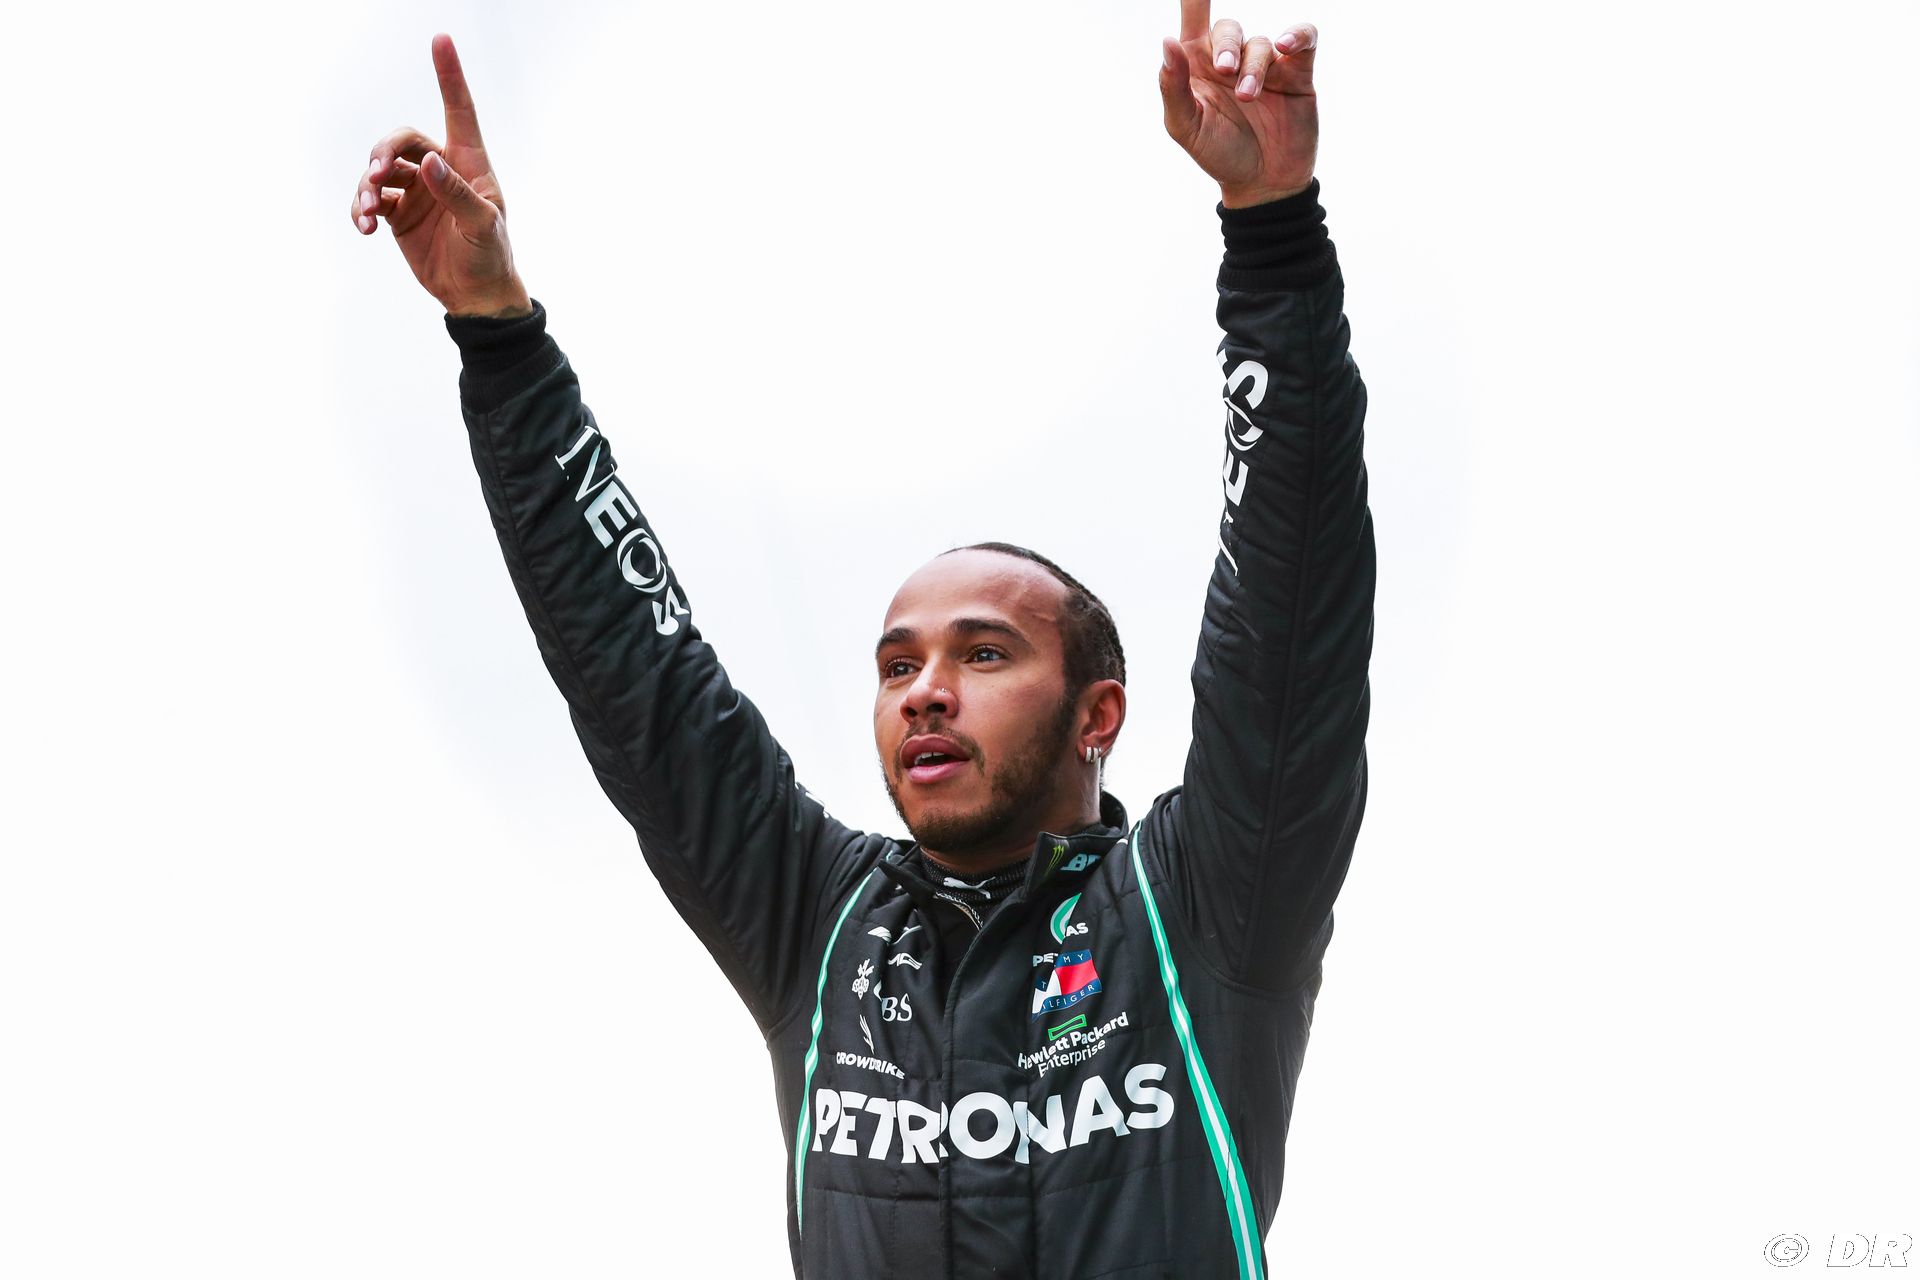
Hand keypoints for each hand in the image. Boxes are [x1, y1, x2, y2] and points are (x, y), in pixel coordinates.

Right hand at [350, 34, 530, 316]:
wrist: (474, 295)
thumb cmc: (489, 255)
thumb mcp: (482, 225)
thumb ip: (456, 193)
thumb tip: (428, 162)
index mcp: (468, 162)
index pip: (458, 110)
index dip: (449, 75)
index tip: (441, 39)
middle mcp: (439, 169)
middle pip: (402, 141)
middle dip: (383, 152)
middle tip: (375, 175)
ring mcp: (416, 191)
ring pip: (381, 171)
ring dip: (367, 185)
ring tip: (368, 209)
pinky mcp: (398, 214)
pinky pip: (370, 200)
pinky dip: (361, 208)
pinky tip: (363, 225)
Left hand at [1158, 5, 1318, 207]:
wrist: (1262, 185)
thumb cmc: (1219, 155)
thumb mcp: (1186, 127)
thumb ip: (1172, 86)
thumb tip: (1167, 42)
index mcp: (1198, 67)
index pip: (1193, 19)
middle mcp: (1231, 61)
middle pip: (1228, 29)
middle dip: (1226, 46)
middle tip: (1225, 72)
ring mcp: (1265, 66)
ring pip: (1261, 42)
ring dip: (1254, 67)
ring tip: (1249, 97)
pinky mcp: (1297, 73)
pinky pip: (1303, 39)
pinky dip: (1297, 35)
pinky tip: (1286, 44)